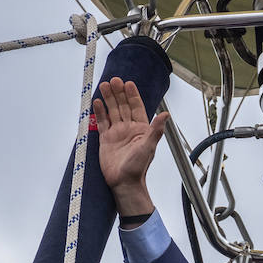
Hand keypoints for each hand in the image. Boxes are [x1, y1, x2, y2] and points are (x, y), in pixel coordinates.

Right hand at [92, 76, 167, 215]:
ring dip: (108, 99)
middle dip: (118, 93)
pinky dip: (99, 112)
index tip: (128, 83)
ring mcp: (117, 133)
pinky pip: (102, 122)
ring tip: (104, 85)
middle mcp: (129, 128)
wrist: (124, 182)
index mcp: (141, 129)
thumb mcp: (148, 146)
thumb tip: (166, 114)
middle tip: (114, 80)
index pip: (136, 107)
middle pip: (123, 106)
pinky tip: (96, 102)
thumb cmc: (138, 167)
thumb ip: (156, 130)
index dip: (132, 95)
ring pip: (112, 111)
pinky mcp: (106, 139)